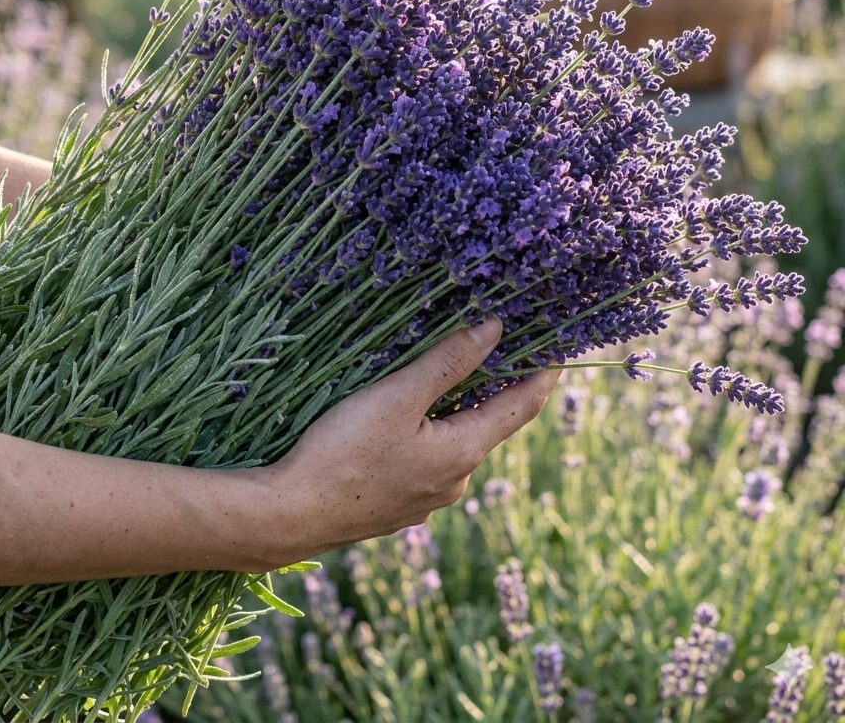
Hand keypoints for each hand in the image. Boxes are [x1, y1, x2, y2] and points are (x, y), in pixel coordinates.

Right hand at [267, 319, 559, 563]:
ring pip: (451, 446)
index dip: (540, 378)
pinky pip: (423, 464)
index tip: (557, 351)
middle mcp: (453, 483)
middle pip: (485, 427)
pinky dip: (425, 437)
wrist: (291, 516)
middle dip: (491, 391)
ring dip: (452, 415)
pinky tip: (395, 426)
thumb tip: (495, 331)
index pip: (521, 409)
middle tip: (490, 351)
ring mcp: (424, 501)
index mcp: (462, 453)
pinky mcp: (395, 508)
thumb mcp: (398, 397)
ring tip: (435, 382)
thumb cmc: (344, 451)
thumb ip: (448, 363)